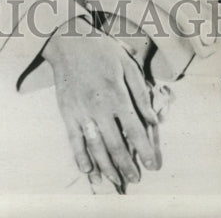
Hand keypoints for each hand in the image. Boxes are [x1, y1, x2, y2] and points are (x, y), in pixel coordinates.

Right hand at [42, 16, 160, 188]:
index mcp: (116, 94)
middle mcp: (98, 106)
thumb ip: (140, 93)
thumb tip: (153, 120)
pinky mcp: (66, 112)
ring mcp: (81, 111)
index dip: (145, 150)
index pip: (135, 130)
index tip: (153, 165)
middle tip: (136, 179)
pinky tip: (88, 170)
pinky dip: (80, 157)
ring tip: (117, 181)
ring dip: (107, 167)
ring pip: (95, 146)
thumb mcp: (127, 64)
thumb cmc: (100, 50)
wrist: (67, 40)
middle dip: (127, 165)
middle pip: (115, 143)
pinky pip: (73, 139)